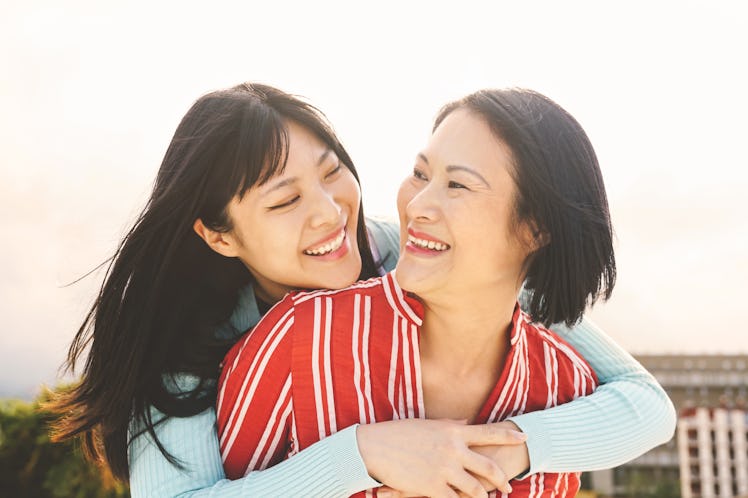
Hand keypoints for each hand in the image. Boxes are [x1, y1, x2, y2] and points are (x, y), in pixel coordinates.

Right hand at [356, 419, 526, 497]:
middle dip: (501, 478)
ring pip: (475, 489)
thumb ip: (451, 424)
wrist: (375, 446)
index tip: (524, 437)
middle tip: (508, 486)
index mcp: (453, 431)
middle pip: (488, 466)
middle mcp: (454, 449)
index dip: (508, 436)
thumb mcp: (429, 424)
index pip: (489, 432)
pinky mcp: (433, 487)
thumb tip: (466, 422)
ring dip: (484, 497)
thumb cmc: (399, 432)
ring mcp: (445, 469)